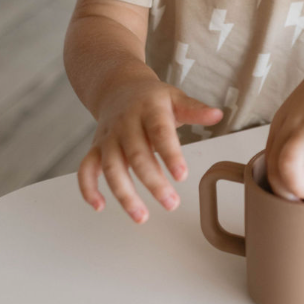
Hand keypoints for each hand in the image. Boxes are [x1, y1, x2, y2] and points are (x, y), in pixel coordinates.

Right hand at [78, 78, 222, 222]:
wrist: (119, 87)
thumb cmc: (152, 98)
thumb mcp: (176, 98)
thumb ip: (195, 110)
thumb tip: (217, 114)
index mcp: (149, 109)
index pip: (160, 132)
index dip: (170, 155)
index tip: (182, 176)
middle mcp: (126, 124)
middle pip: (136, 155)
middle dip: (153, 182)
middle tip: (171, 203)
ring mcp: (108, 137)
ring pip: (111, 167)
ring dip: (124, 194)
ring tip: (141, 216)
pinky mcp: (95, 148)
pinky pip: (86, 169)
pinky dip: (88, 188)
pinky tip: (99, 206)